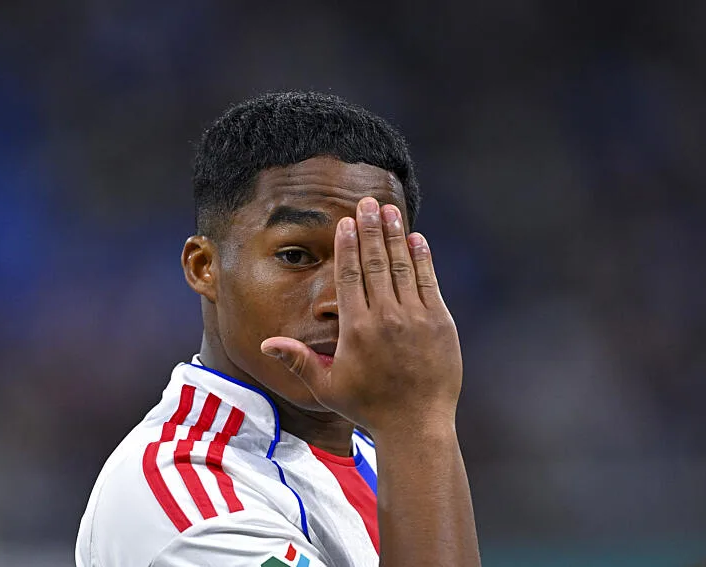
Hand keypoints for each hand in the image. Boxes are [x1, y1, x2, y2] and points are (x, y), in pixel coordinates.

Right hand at [261, 197, 462, 433]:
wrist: (416, 425)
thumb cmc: (367, 406)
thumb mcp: (326, 386)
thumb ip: (297, 360)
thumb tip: (265, 344)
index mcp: (356, 329)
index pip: (349, 276)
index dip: (348, 246)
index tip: (346, 222)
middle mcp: (386, 318)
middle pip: (375, 263)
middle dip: (371, 229)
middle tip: (367, 202)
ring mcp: (416, 318)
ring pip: (402, 267)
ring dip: (395, 236)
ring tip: (389, 210)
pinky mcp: (440, 323)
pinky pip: (429, 282)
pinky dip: (422, 259)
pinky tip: (416, 239)